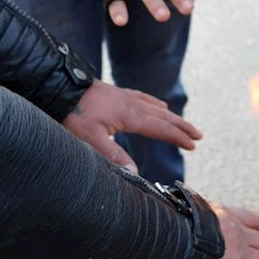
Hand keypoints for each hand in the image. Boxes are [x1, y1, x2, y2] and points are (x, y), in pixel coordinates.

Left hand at [62, 80, 202, 172]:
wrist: (59, 85)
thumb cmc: (74, 113)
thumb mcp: (91, 138)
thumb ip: (114, 156)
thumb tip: (135, 173)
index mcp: (130, 116)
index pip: (161, 129)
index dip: (178, 138)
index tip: (192, 145)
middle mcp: (132, 105)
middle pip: (164, 117)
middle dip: (182, 127)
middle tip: (199, 135)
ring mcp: (125, 97)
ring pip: (155, 107)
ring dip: (172, 116)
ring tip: (183, 123)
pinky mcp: (116, 93)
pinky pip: (143, 98)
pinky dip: (155, 103)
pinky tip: (158, 104)